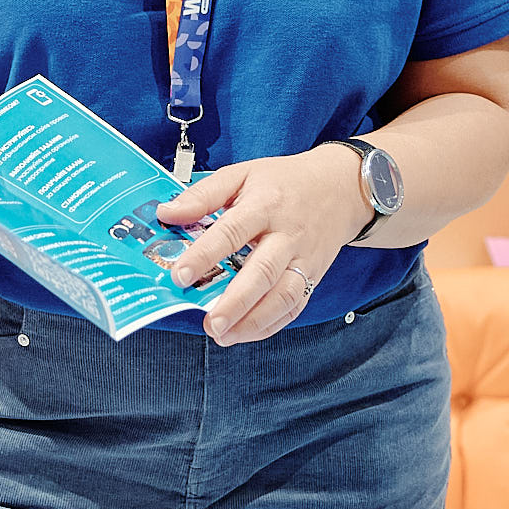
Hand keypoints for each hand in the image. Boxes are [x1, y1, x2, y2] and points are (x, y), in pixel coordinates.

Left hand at [155, 147, 374, 346]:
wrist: (341, 187)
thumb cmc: (285, 182)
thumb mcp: (242, 174)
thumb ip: (204, 194)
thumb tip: (167, 213)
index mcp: (265, 204)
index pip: (232, 231)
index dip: (204, 254)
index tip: (179, 275)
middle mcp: (287, 234)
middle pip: (263, 271)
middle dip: (236, 301)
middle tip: (210, 322)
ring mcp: (304, 258)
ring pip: (284, 295)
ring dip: (254, 321)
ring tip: (223, 334)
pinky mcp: (314, 275)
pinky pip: (295, 306)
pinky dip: (271, 324)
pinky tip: (246, 332)